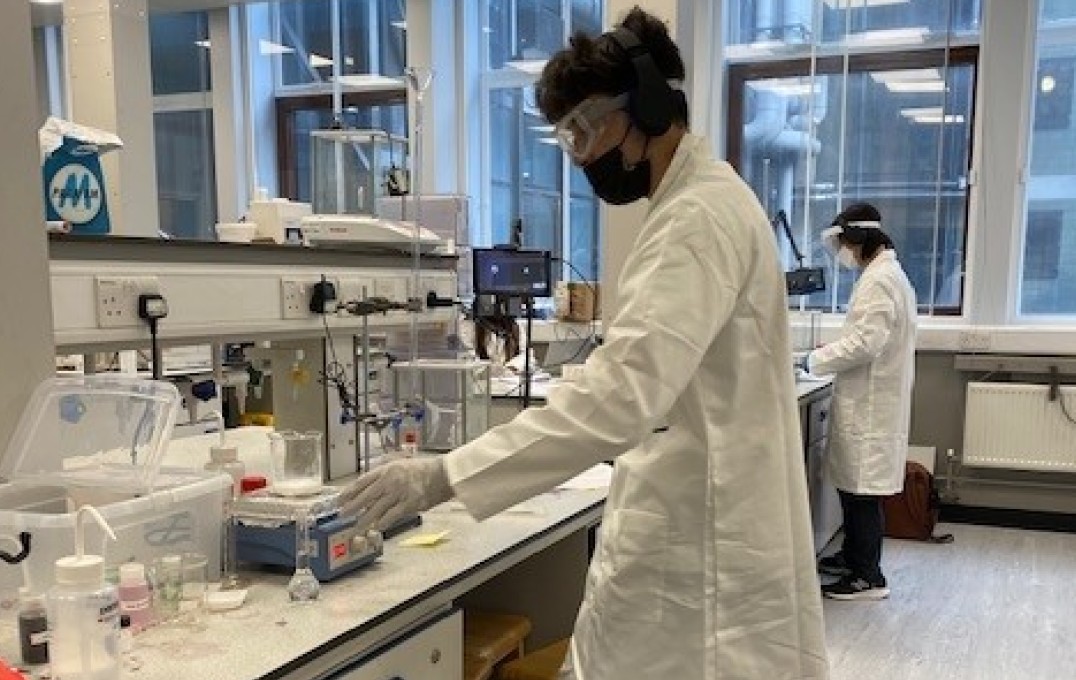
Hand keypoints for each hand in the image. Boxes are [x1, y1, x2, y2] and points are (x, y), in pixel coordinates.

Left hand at [338, 456, 452, 531]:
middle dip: (351, 507)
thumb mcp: (399, 466)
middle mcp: (390, 480)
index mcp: (386, 470)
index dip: (348, 492)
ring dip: (363, 520)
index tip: (339, 500)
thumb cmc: (421, 470)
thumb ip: (384, 477)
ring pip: (375, 509)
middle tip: (341, 516)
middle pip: (365, 496)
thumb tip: (367, 492)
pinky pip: (391, 516)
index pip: (362, 482)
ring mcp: (399, 492)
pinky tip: (377, 528)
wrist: (442, 474)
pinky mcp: (409, 504)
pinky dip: (383, 523)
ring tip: (355, 529)